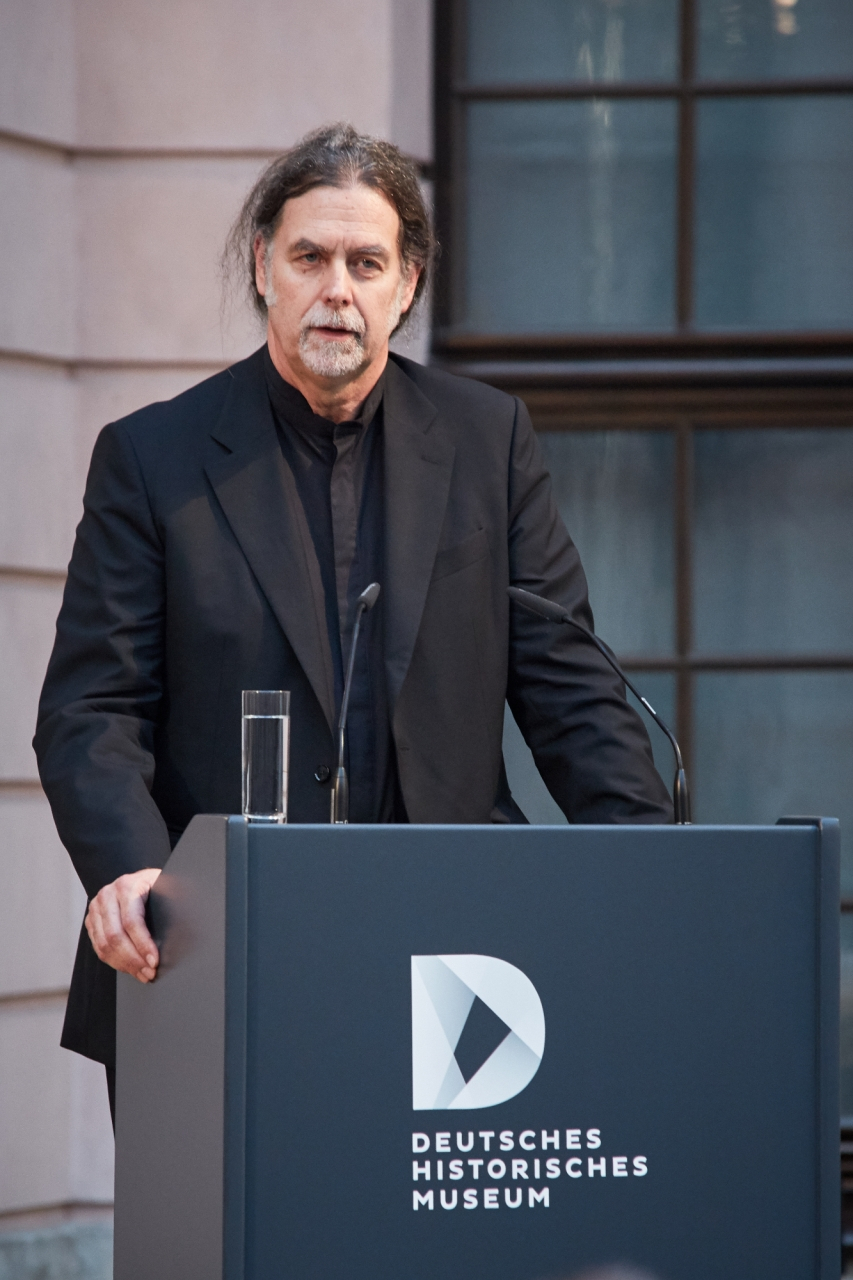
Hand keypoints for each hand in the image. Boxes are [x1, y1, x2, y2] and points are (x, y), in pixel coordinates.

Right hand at [85, 868, 161, 982]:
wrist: (140, 880)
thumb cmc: (156, 886)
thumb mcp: (167, 887)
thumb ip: (172, 903)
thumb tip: (186, 930)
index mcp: (127, 886)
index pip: (132, 921)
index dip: (143, 944)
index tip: (155, 961)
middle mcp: (107, 895)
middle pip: (115, 936)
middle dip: (133, 959)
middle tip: (149, 973)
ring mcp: (96, 908)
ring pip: (104, 945)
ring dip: (124, 964)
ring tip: (142, 974)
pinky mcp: (92, 921)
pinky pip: (99, 947)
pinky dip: (115, 962)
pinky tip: (130, 968)